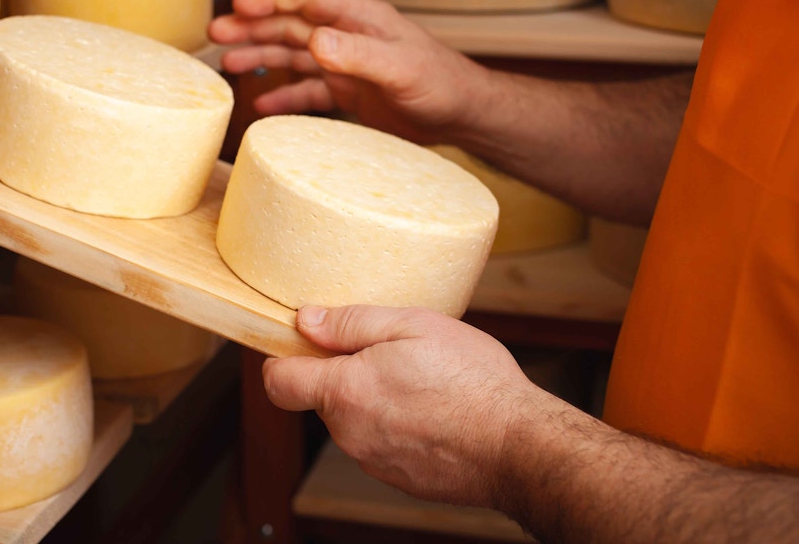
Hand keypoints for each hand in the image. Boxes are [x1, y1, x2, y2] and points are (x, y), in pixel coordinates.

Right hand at [207, 0, 494, 143]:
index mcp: (361, 19)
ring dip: (261, 56)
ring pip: (294, 56)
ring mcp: (347, 65)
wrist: (463, 116)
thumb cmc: (442, 84)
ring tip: (227, 62)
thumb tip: (315, 41)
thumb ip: (359, 55)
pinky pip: (308, 93)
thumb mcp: (401, 69)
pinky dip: (284, 98)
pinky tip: (262, 105)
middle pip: (291, 25)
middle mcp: (349, 37)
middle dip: (253, 26)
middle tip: (215, 32)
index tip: (241, 5)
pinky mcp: (350, 93)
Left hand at [263, 304, 549, 507]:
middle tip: (393, 352)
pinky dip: (400, 425)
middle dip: (346, 373)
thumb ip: (350, 324)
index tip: (303, 341)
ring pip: (356, 420)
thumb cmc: (472, 381)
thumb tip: (307, 321)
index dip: (283, 357)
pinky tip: (436, 410)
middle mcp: (350, 433)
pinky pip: (384, 442)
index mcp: (344, 392)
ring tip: (424, 381)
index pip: (279, 382)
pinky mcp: (400, 478)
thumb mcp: (411, 325)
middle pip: (323, 398)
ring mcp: (374, 461)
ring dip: (377, 399)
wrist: (518, 446)